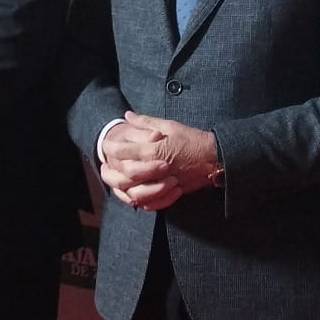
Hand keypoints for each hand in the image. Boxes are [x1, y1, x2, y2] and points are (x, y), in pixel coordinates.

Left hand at [100, 111, 220, 211]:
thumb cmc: (192, 139)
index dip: (110, 148)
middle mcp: (155, 168)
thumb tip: (128, 116)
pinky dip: (141, 200)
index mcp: (153, 149)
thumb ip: (146, 122)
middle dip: (113, 170)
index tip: (106, 145)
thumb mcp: (169, 125)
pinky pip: (150, 203)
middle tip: (107, 165)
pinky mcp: (170, 193)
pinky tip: (136, 193)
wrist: (213, 157)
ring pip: (134, 192)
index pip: (123, 151)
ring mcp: (162, 183)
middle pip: (125, 174)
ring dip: (125, 187)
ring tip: (119, 180)